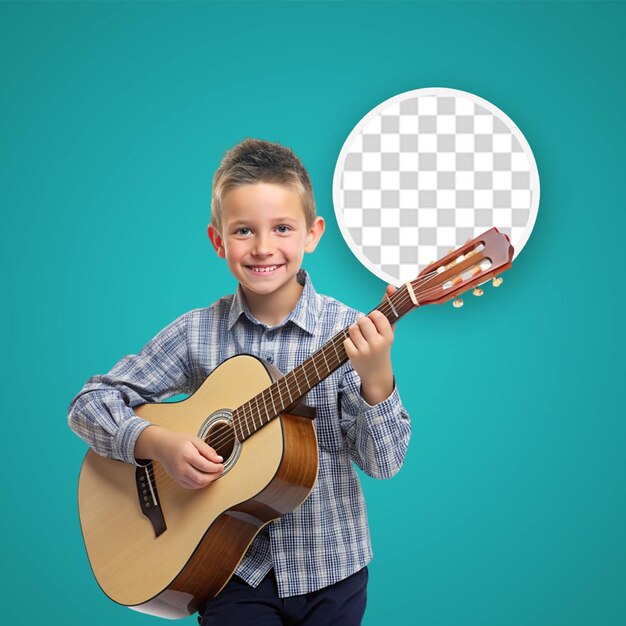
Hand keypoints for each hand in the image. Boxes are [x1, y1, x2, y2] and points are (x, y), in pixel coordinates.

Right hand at [135, 426, 223, 488]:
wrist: (161, 446)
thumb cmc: (177, 441)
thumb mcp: (195, 440)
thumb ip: (207, 450)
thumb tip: (218, 459)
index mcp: (187, 455)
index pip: (205, 466)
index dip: (216, 467)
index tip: (221, 464)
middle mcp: (182, 467)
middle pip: (202, 478)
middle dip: (214, 476)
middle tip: (219, 470)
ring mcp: (178, 475)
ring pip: (197, 484)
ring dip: (208, 481)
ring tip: (213, 473)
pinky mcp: (177, 479)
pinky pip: (191, 486)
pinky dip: (200, 484)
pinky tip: (204, 477)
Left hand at [343, 285, 396, 404]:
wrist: (377, 374)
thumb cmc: (383, 347)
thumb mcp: (388, 331)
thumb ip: (389, 308)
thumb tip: (389, 286)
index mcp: (388, 336)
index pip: (376, 315)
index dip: (373, 317)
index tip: (375, 322)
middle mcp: (377, 343)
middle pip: (362, 320)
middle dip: (362, 323)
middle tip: (366, 331)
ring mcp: (365, 350)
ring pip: (353, 328)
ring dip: (355, 331)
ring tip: (361, 338)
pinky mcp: (353, 356)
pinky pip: (346, 339)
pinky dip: (349, 342)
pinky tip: (356, 348)